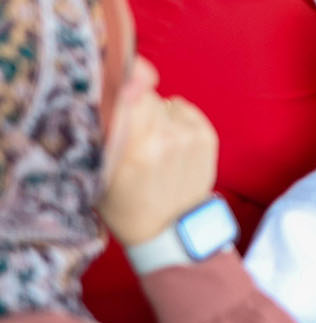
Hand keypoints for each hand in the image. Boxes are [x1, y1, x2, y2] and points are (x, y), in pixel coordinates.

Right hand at [98, 90, 219, 246]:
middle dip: (134, 109)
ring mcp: (190, 135)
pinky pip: (182, 108)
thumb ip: (105, 138)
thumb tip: (107, 98)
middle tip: (130, 133)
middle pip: (145, 97)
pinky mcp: (207, 136)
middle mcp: (166, 137)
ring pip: (163, 104)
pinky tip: (167, 142)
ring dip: (154, 116)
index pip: (127, 93)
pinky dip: (173, 119)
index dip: (119, 93)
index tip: (114, 100)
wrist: (169, 229)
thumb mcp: (101, 177)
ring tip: (150, 144)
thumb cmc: (126, 206)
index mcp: (136, 148)